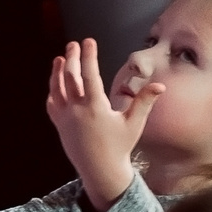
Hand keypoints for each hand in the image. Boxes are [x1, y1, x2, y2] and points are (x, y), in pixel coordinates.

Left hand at [46, 38, 160, 211]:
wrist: (100, 169)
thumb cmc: (120, 146)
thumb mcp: (135, 123)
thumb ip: (145, 102)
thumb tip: (160, 85)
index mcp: (95, 107)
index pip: (89, 75)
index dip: (88, 56)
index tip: (88, 41)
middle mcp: (76, 111)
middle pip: (70, 78)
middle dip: (72, 58)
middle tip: (73, 43)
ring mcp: (64, 118)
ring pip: (57, 89)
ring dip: (57, 72)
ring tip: (61, 58)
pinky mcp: (59, 125)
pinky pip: (52, 104)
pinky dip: (52, 91)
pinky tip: (55, 83)